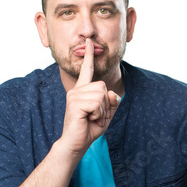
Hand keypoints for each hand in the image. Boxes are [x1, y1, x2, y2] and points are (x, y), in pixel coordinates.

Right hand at [59, 38, 120, 159]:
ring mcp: (74, 95)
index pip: (87, 70)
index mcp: (82, 90)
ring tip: (91, 118)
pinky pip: (97, 103)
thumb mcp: (106, 114)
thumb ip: (112, 101)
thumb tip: (111, 93)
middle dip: (106, 104)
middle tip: (96, 116)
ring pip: (101, 95)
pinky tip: (89, 120)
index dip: (89, 55)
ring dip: (102, 111)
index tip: (90, 42)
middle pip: (103, 86)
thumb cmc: (89, 129)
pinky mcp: (75, 103)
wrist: (76, 144)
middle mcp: (77, 90)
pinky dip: (98, 114)